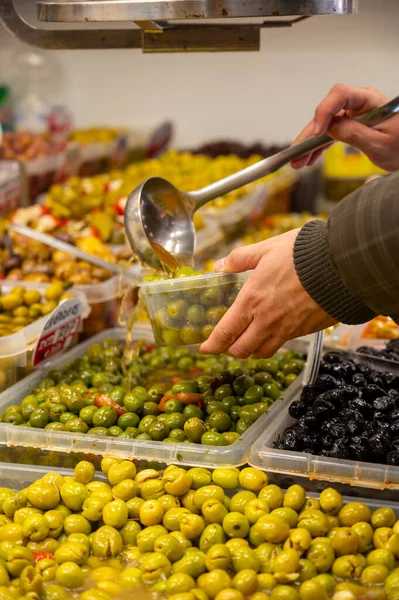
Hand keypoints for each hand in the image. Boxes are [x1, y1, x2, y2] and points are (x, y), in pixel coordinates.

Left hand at [199, 229, 335, 357]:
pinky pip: (282, 344)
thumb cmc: (302, 254)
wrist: (341, 265)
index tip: (204, 348)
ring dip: (251, 349)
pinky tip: (272, 331)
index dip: (211, 345)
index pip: (225, 333)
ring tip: (248, 339)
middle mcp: (266, 320)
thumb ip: (240, 259)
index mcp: (251, 300)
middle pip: (241, 350)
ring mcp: (286, 328)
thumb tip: (220, 266)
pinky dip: (272, 343)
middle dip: (229, 350)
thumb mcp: (266, 249)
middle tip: (225, 343)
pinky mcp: (304, 331)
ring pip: (262, 352)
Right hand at [291, 84, 398, 171]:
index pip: (340, 95)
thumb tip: (329, 128)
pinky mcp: (352, 126)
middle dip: (309, 133)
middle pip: (327, 113)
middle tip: (296, 153)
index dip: (324, 111)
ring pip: (325, 126)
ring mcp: (354, 115)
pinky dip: (319, 147)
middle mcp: (359, 104)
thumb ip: (354, 133)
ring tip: (298, 162)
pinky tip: (309, 159)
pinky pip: (331, 134)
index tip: (317, 132)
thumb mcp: (379, 144)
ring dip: (310, 144)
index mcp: (370, 101)